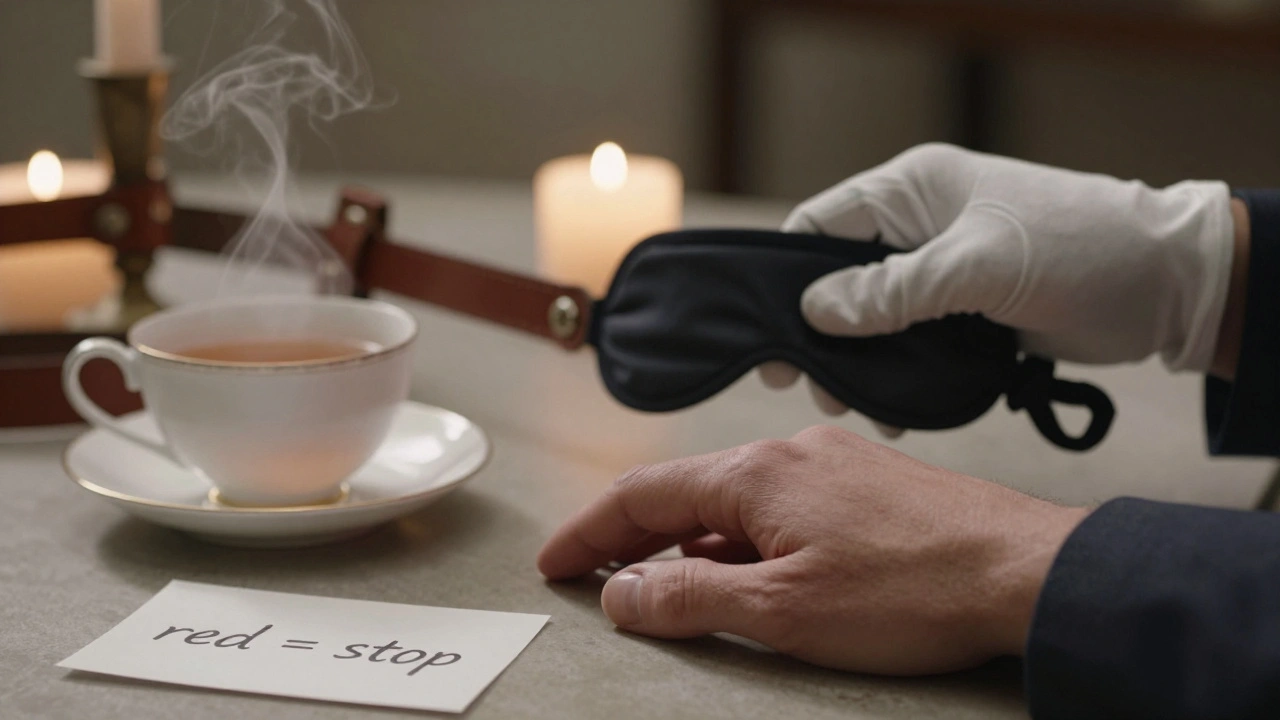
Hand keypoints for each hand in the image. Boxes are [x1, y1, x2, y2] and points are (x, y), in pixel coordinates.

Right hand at [537, 425, 1088, 674]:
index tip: (554, 563)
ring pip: (734, 500)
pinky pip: (780, 504)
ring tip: (660, 583)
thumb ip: (689, 600)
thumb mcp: (783, 611)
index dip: (588, 533)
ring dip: (688, 540)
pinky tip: (748, 570)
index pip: (643, 495)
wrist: (1027, 570)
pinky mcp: (868, 482)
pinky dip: (742, 538)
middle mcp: (790, 454)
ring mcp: (833, 464)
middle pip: (684, 492)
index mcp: (757, 475)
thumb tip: (620, 593)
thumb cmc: (913, 591)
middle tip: (591, 575)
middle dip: (631, 537)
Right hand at [760, 143, 1239, 419]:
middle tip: (808, 384)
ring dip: (858, 361)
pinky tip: (894, 410)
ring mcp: (942, 270)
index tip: (768, 332)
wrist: (1166, 286)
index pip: (821, 224)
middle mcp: (918, 226)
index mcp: (911, 190)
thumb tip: (814, 311)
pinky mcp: (965, 312)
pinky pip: (910, 344)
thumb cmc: (1077, 249)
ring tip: (852, 404)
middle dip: (819, 332)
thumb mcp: (976, 266)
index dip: (786, 275)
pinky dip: (897, 375)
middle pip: (838, 278)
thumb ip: (892, 290)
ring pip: (872, 318)